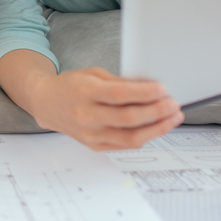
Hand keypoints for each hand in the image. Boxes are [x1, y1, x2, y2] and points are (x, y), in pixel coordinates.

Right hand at [27, 68, 182, 150]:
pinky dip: (144, 136)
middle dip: (157, 112)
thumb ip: (120, 82)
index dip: (144, 93)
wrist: (46, 103)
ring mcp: (91, 134)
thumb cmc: (70, 86)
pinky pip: (125, 145)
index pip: (120, 95)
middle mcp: (87, 115)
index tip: (162, 89)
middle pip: (129, 118)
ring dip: (157, 129)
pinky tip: (155, 127)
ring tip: (172, 118)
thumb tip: (150, 89)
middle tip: (173, 105)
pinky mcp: (94, 145)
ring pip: (131, 138)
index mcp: (85, 92)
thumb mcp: (93, 74)